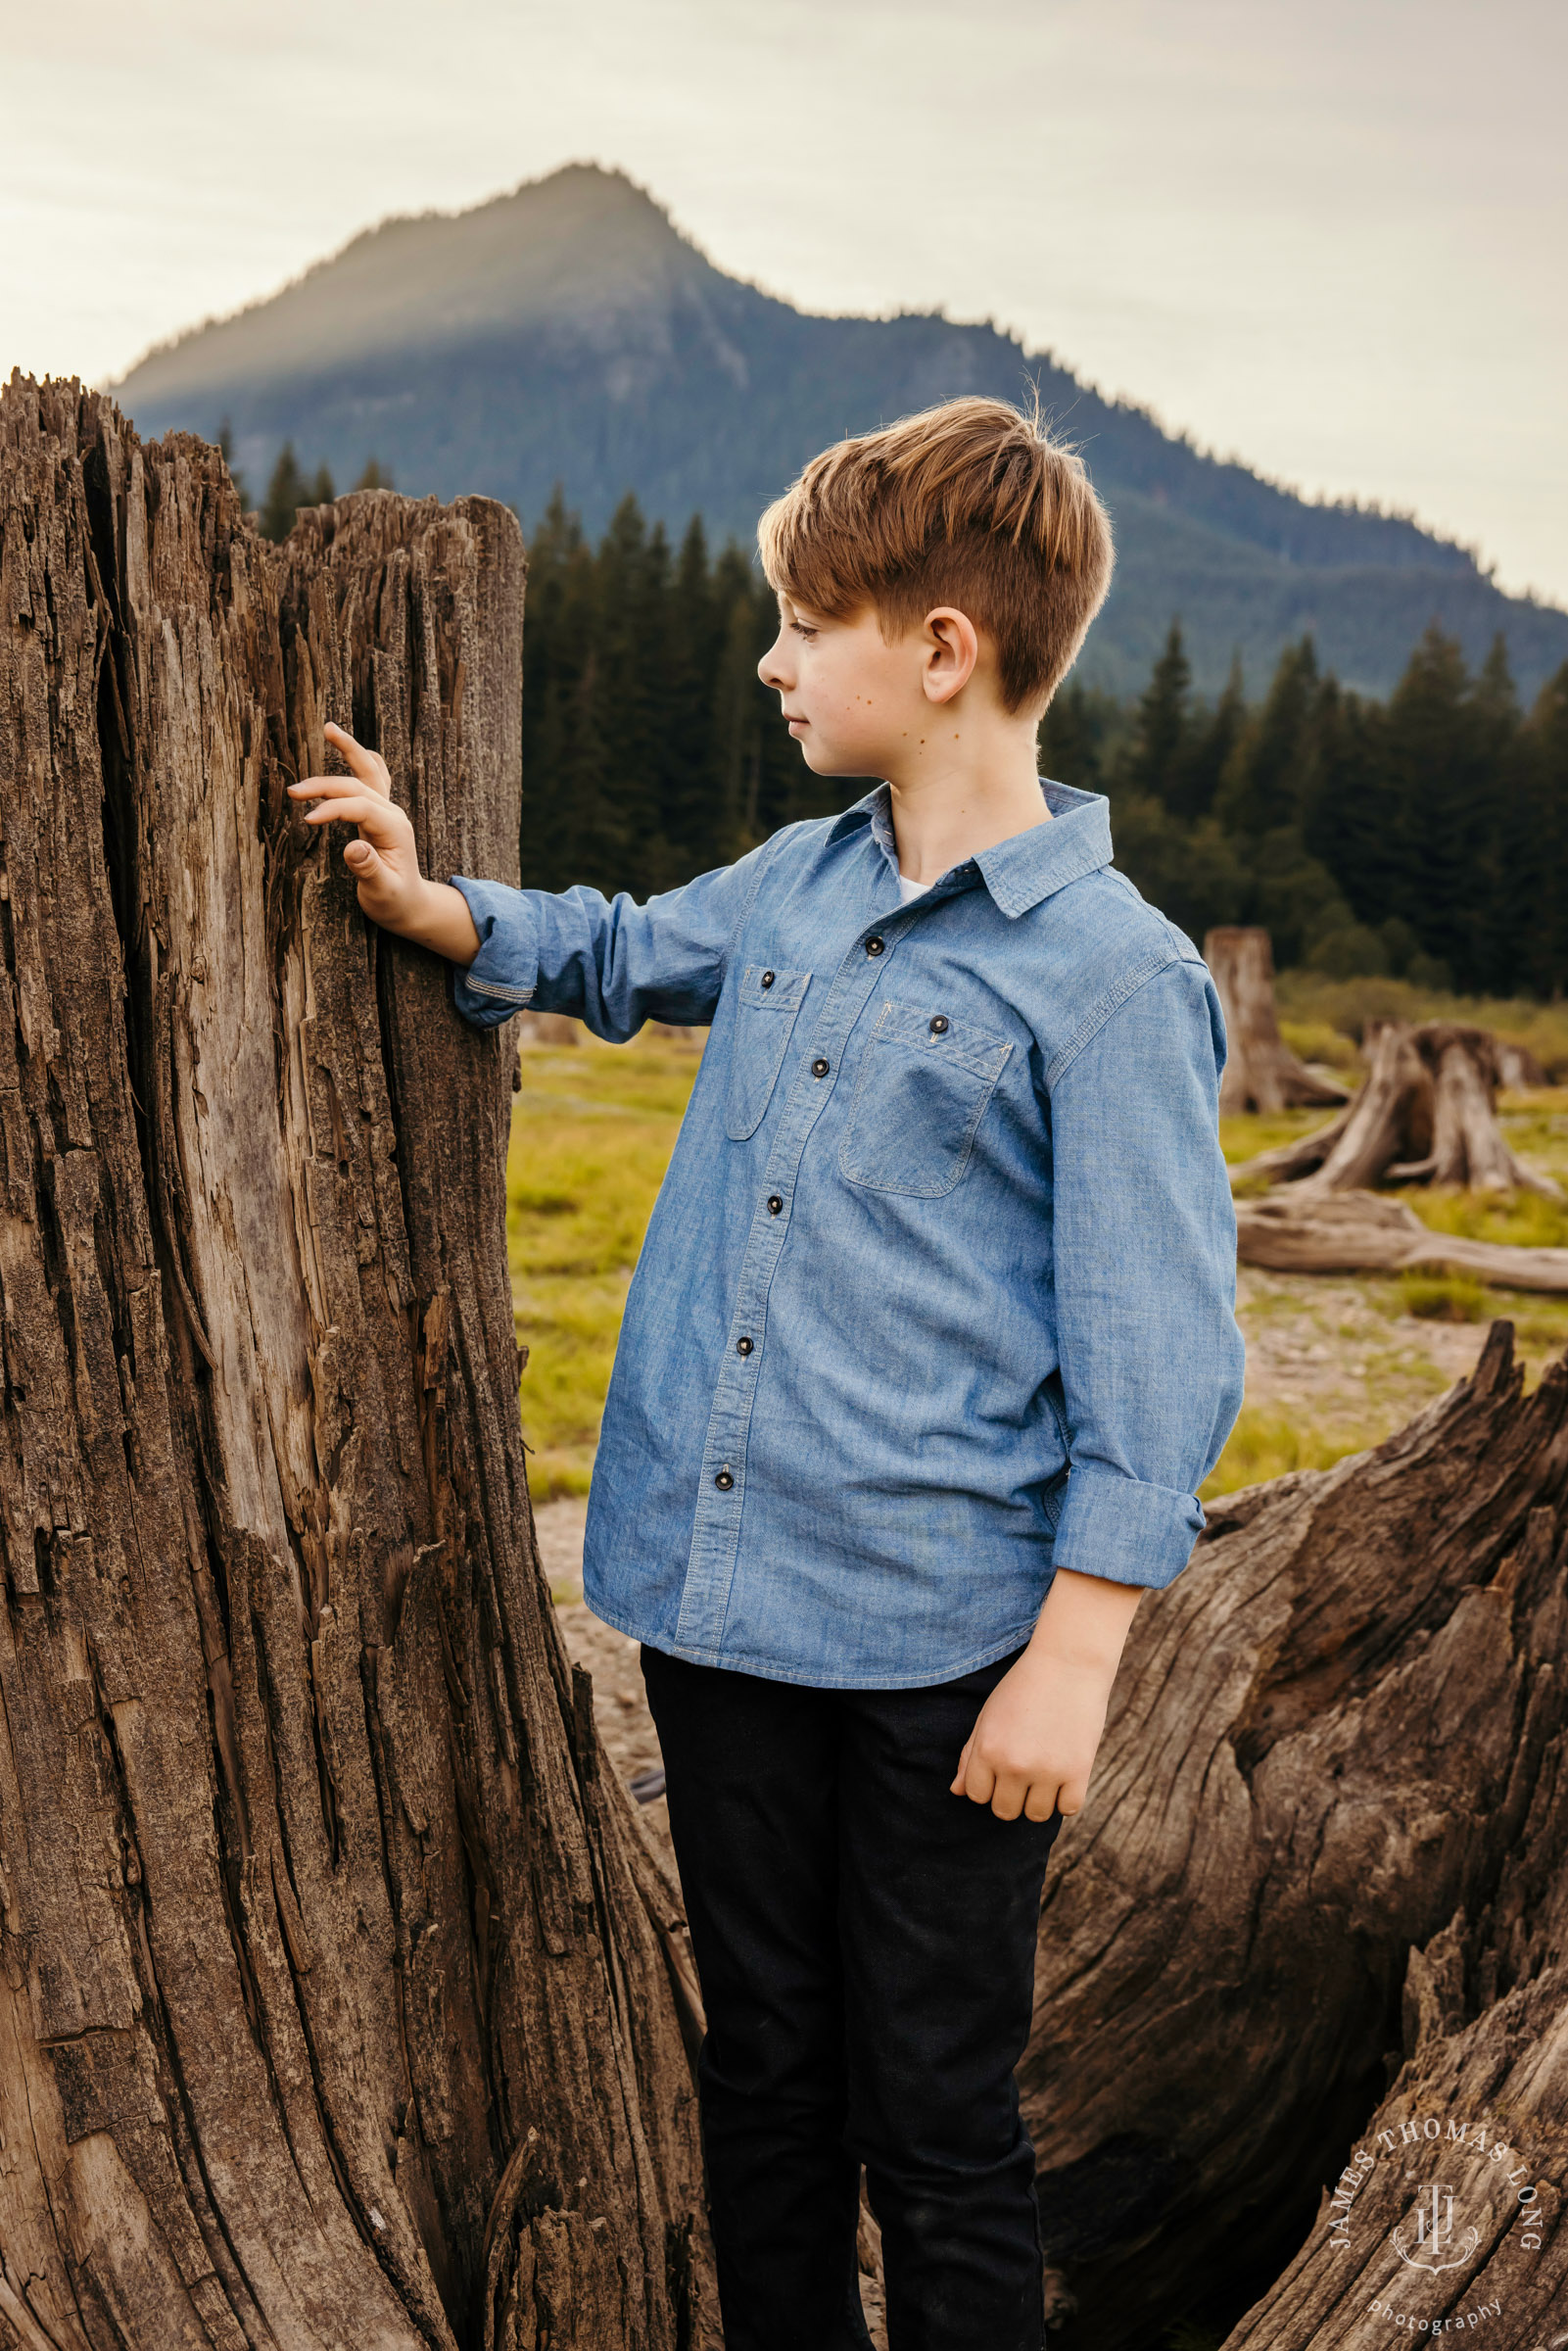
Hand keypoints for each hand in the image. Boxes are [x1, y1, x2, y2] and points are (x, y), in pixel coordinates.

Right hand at [288, 722, 422, 925]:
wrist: (410, 905)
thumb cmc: (394, 901)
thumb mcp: (382, 892)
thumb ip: (369, 870)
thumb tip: (353, 849)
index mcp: (394, 829)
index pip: (359, 807)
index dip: (332, 810)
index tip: (307, 820)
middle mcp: (393, 814)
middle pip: (358, 785)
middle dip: (325, 785)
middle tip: (293, 791)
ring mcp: (388, 810)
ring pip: (368, 771)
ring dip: (348, 750)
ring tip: (329, 728)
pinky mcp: (381, 812)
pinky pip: (373, 777)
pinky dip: (360, 760)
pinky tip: (350, 747)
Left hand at [950, 1566, 1143, 1821]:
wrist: (1068, 1662)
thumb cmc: (1024, 1687)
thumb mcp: (988, 1715)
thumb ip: (970, 1755)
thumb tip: (957, 1791)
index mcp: (987, 1749)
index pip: (976, 1795)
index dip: (988, 1785)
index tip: (1001, 1769)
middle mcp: (1013, 1765)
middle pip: (1004, 1811)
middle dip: (1011, 1796)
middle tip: (1025, 1772)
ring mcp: (1046, 1771)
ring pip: (1036, 1815)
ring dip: (1039, 1800)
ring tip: (1045, 1773)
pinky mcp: (1078, 1771)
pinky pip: (1068, 1809)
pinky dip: (1065, 1799)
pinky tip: (1065, 1777)